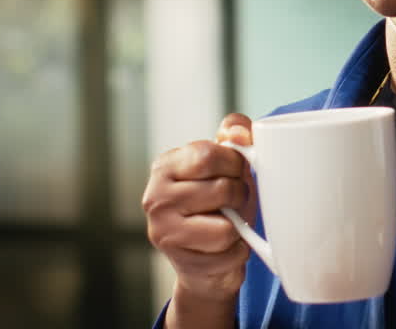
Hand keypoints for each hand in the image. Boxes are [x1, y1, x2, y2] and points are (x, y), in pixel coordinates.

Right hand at [143, 113, 256, 319]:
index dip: (234, 162)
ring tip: (228, 223)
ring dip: (239, 226)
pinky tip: (225, 248)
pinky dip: (238, 251)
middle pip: (221, 189)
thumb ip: (235, 133)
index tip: (236, 171)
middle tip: (233, 200)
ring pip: (226, 226)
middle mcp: (156, 197)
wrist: (206, 261)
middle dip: (239, 194)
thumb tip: (240, 132)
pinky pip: (230, 253)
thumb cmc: (218, 205)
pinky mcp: (182, 263)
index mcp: (165, 166)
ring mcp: (164, 232)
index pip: (207, 154)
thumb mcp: (227, 164)